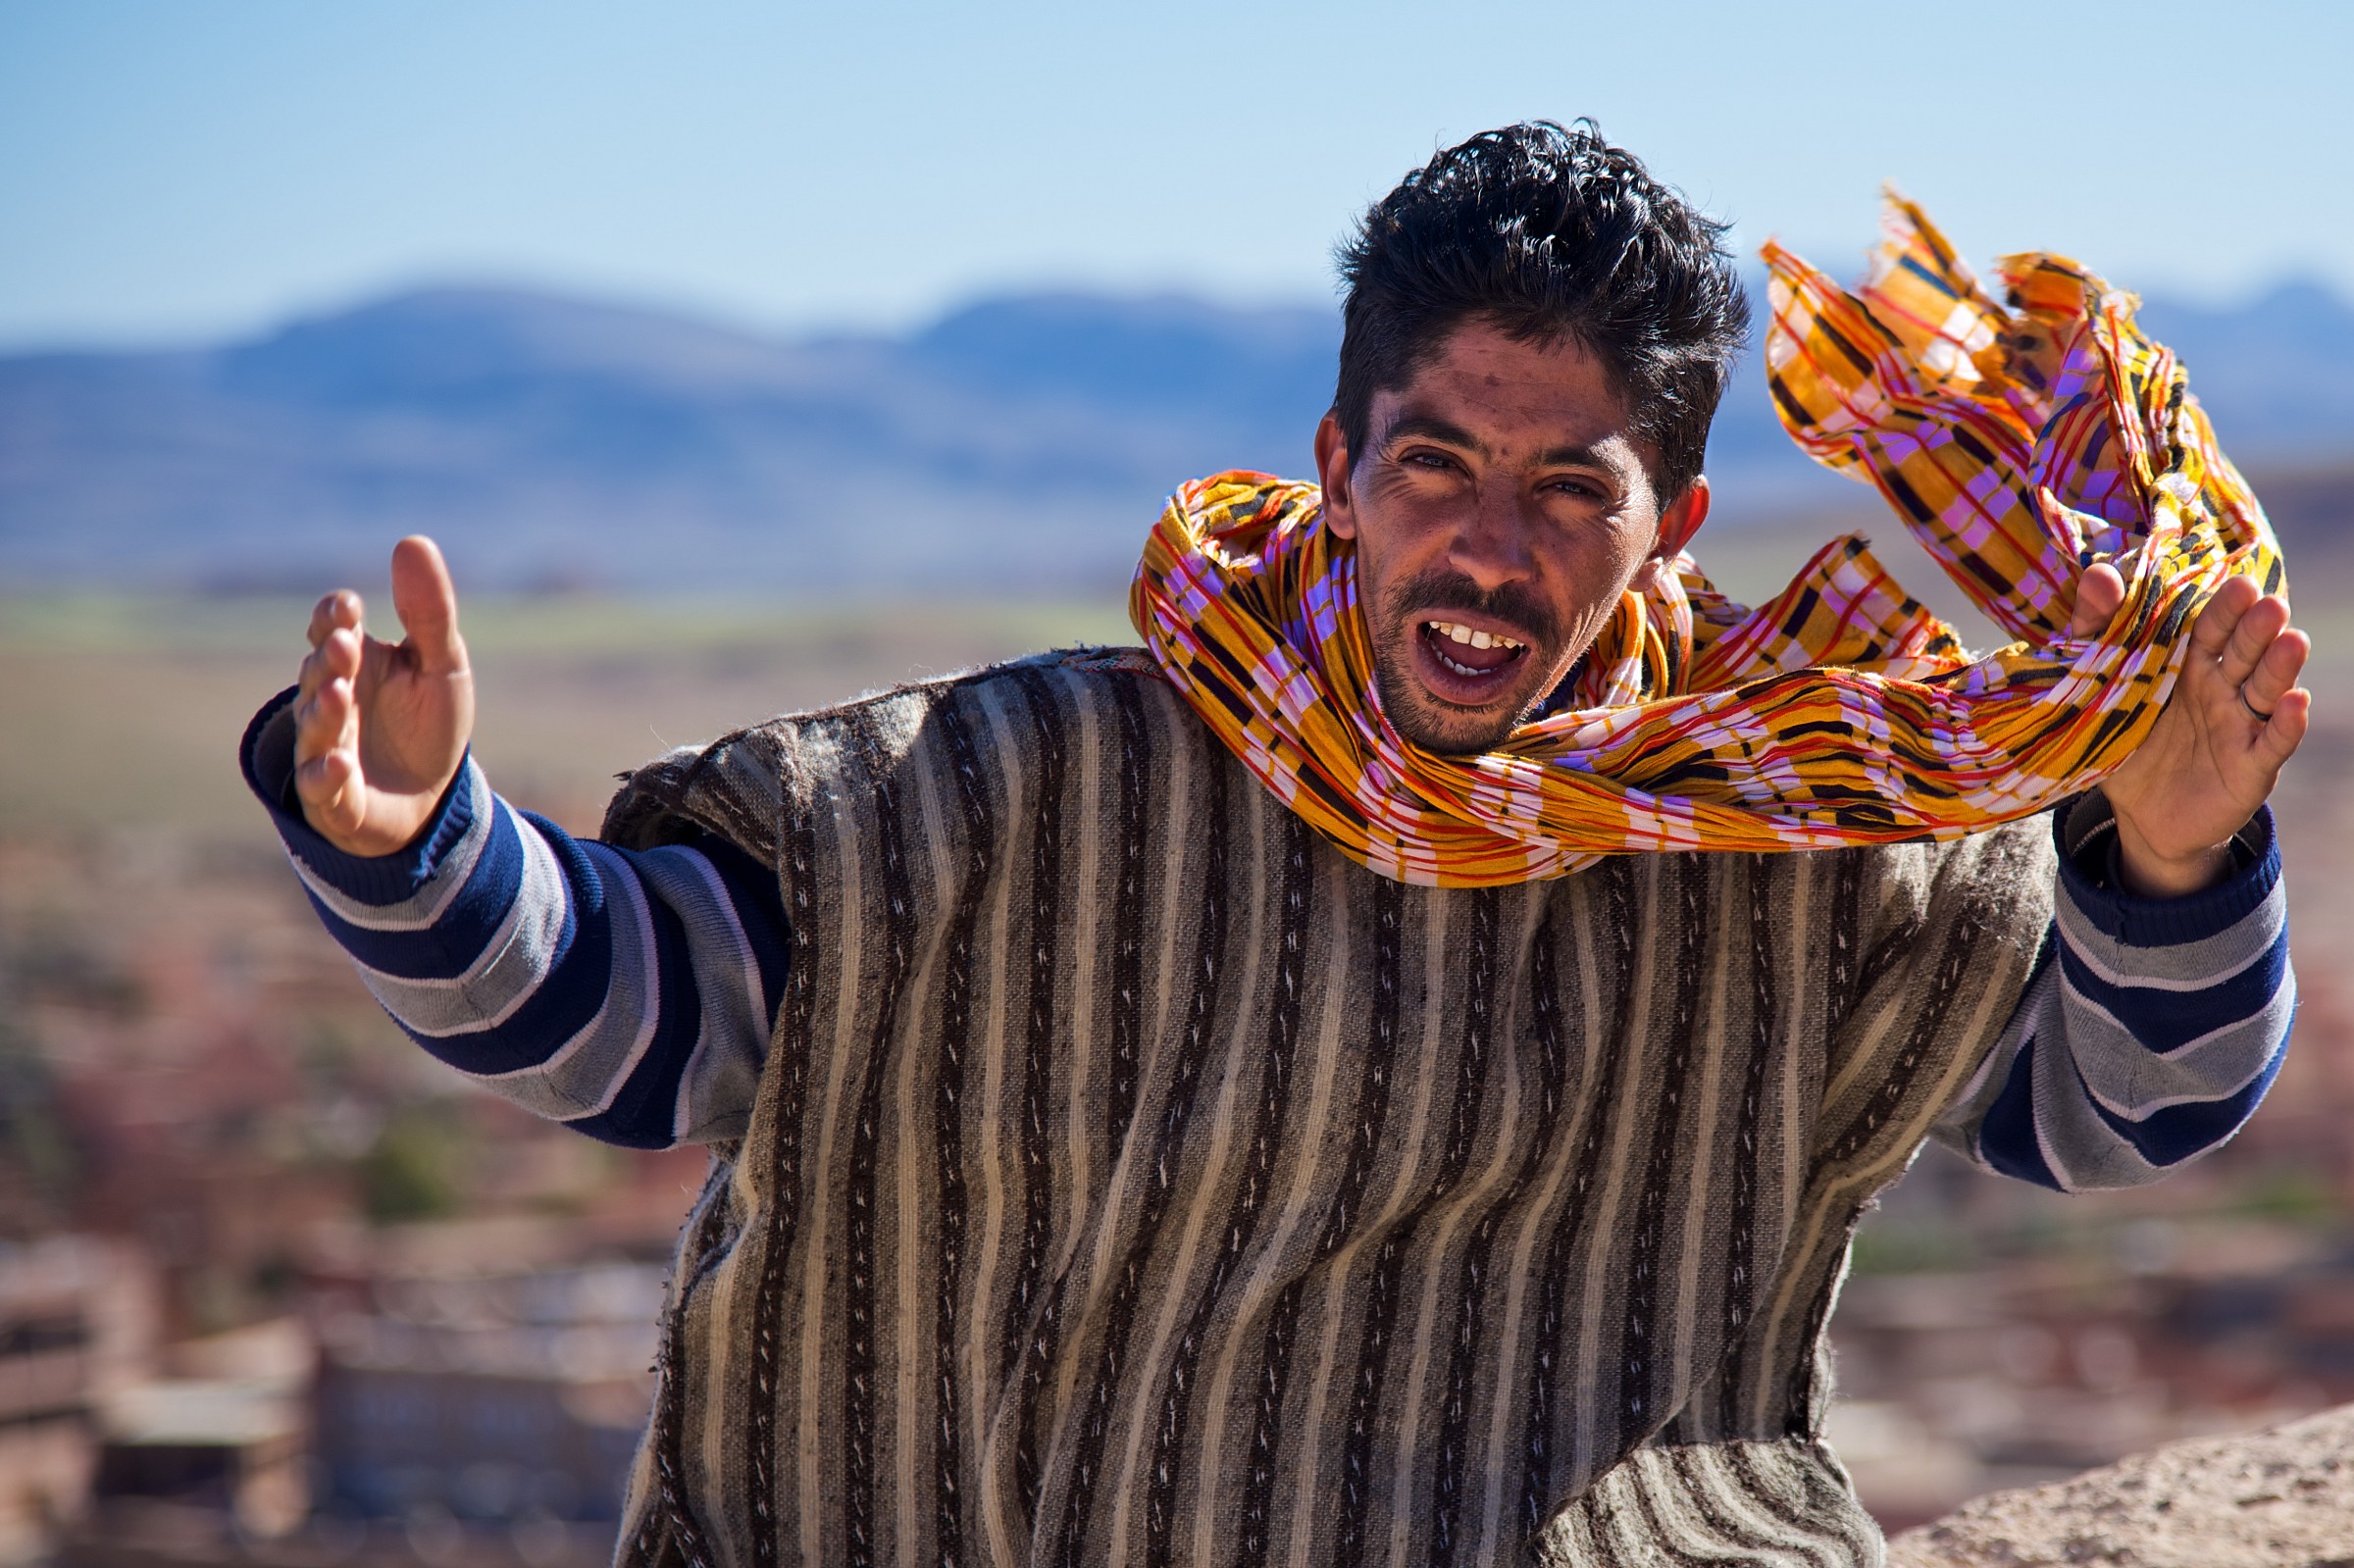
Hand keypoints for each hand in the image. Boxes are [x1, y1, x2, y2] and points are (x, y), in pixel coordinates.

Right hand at [292, 536, 475, 856]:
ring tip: (340, 694)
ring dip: (325, 711)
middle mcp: (331, 702)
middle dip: (330, 660)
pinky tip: (340, 764)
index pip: (330, 628)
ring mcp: (326, 750)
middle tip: (344, 646)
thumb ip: (429, 611)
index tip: (347, 607)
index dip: (332, 617)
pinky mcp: (334, 798)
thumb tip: (412, 540)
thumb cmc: (429, 724)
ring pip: (315, 728)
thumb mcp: (442, 664)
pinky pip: (321, 787)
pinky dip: (326, 775)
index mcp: (355, 663)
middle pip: (320, 674)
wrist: (431, 800)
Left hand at [2070, 563, 2309, 896]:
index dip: (2223, 609)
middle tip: (2269, 604)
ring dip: (2281, 667)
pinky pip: (2272, 744)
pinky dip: (2286, 724)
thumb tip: (2098, 573)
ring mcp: (2240, 727)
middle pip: (2243, 654)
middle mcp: (2221, 691)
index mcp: (2186, 667)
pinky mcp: (2251, 767)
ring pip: (2265, 690)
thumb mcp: (2098, 687)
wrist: (2140, 816)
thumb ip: (2097, 630)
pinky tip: (2295, 703)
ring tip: (2293, 641)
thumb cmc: (2122, 740)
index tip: (2237, 584)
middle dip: (2257, 629)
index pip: (2208, 630)